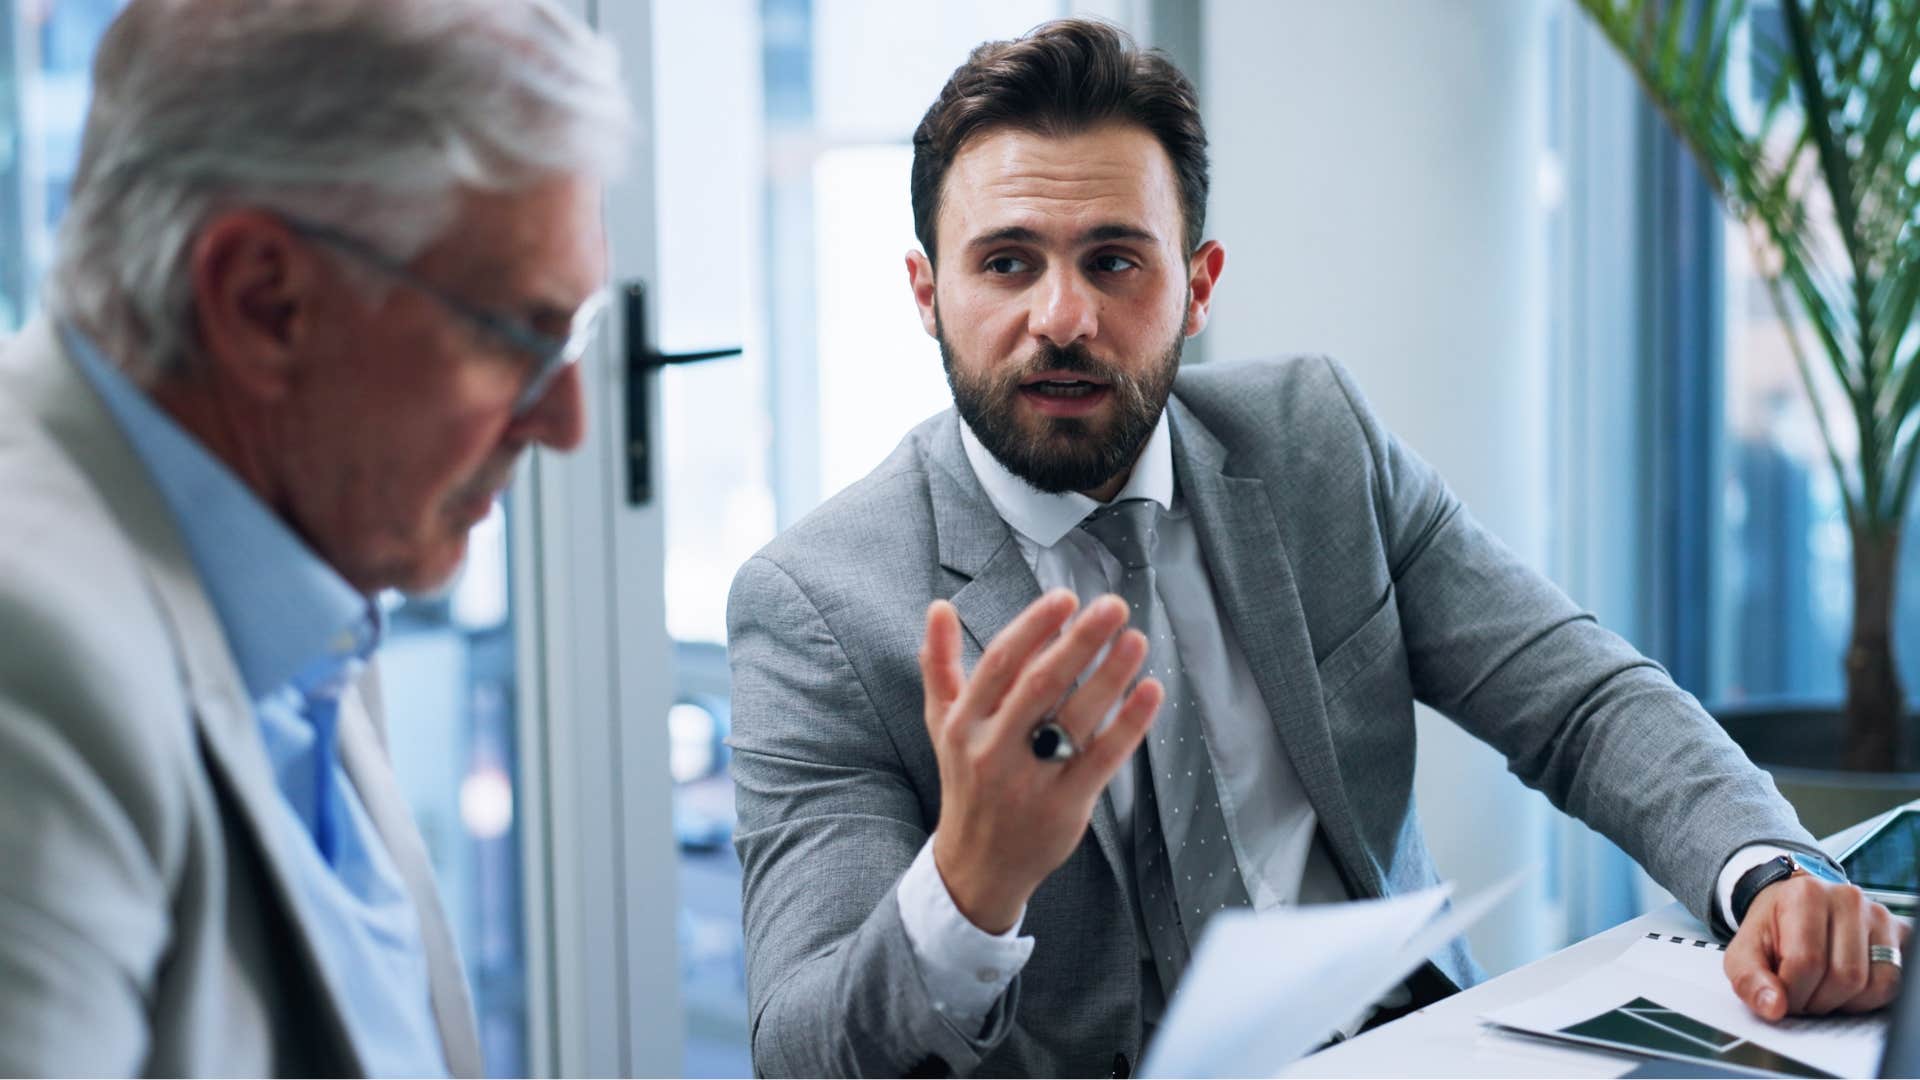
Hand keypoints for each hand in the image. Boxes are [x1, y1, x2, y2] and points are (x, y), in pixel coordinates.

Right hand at [919, 589, 1160, 933]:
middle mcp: (993, 750)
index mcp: (964, 724)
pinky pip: (1102, 759)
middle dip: (1079, 641)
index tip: (1066, 597)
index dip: (1034, 627)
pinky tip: (1150, 690)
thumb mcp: (943, 724)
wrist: (978, 865)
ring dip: (1110, 676)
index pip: (1001, 664)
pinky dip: (1129, 724)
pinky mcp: (1065, 807)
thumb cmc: (967, 780)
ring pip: (1075, 719)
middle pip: (1040, 685)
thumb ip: (940, 665)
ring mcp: (1030, 782)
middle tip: (1113, 606)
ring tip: (1136, 640)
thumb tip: (938, 607)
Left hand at [1724, 873, 1906, 1019]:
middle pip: (1844, 976)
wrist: (1792, 908)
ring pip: (1873, 984)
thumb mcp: (1744, 952)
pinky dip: (1867, 1000)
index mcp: (1806, 894)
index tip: (1781, 996)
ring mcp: (1878, 916)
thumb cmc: (1771, 930)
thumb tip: (1773, 1007)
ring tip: (1819, 990)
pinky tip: (1844, 989)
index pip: (1806, 962)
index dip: (1792, 993)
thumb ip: (1749, 980)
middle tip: (1801, 995)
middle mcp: (1847, 898)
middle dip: (1818, 1000)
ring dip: (1843, 1003)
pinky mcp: (1898, 935)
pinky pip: (1893, 984)